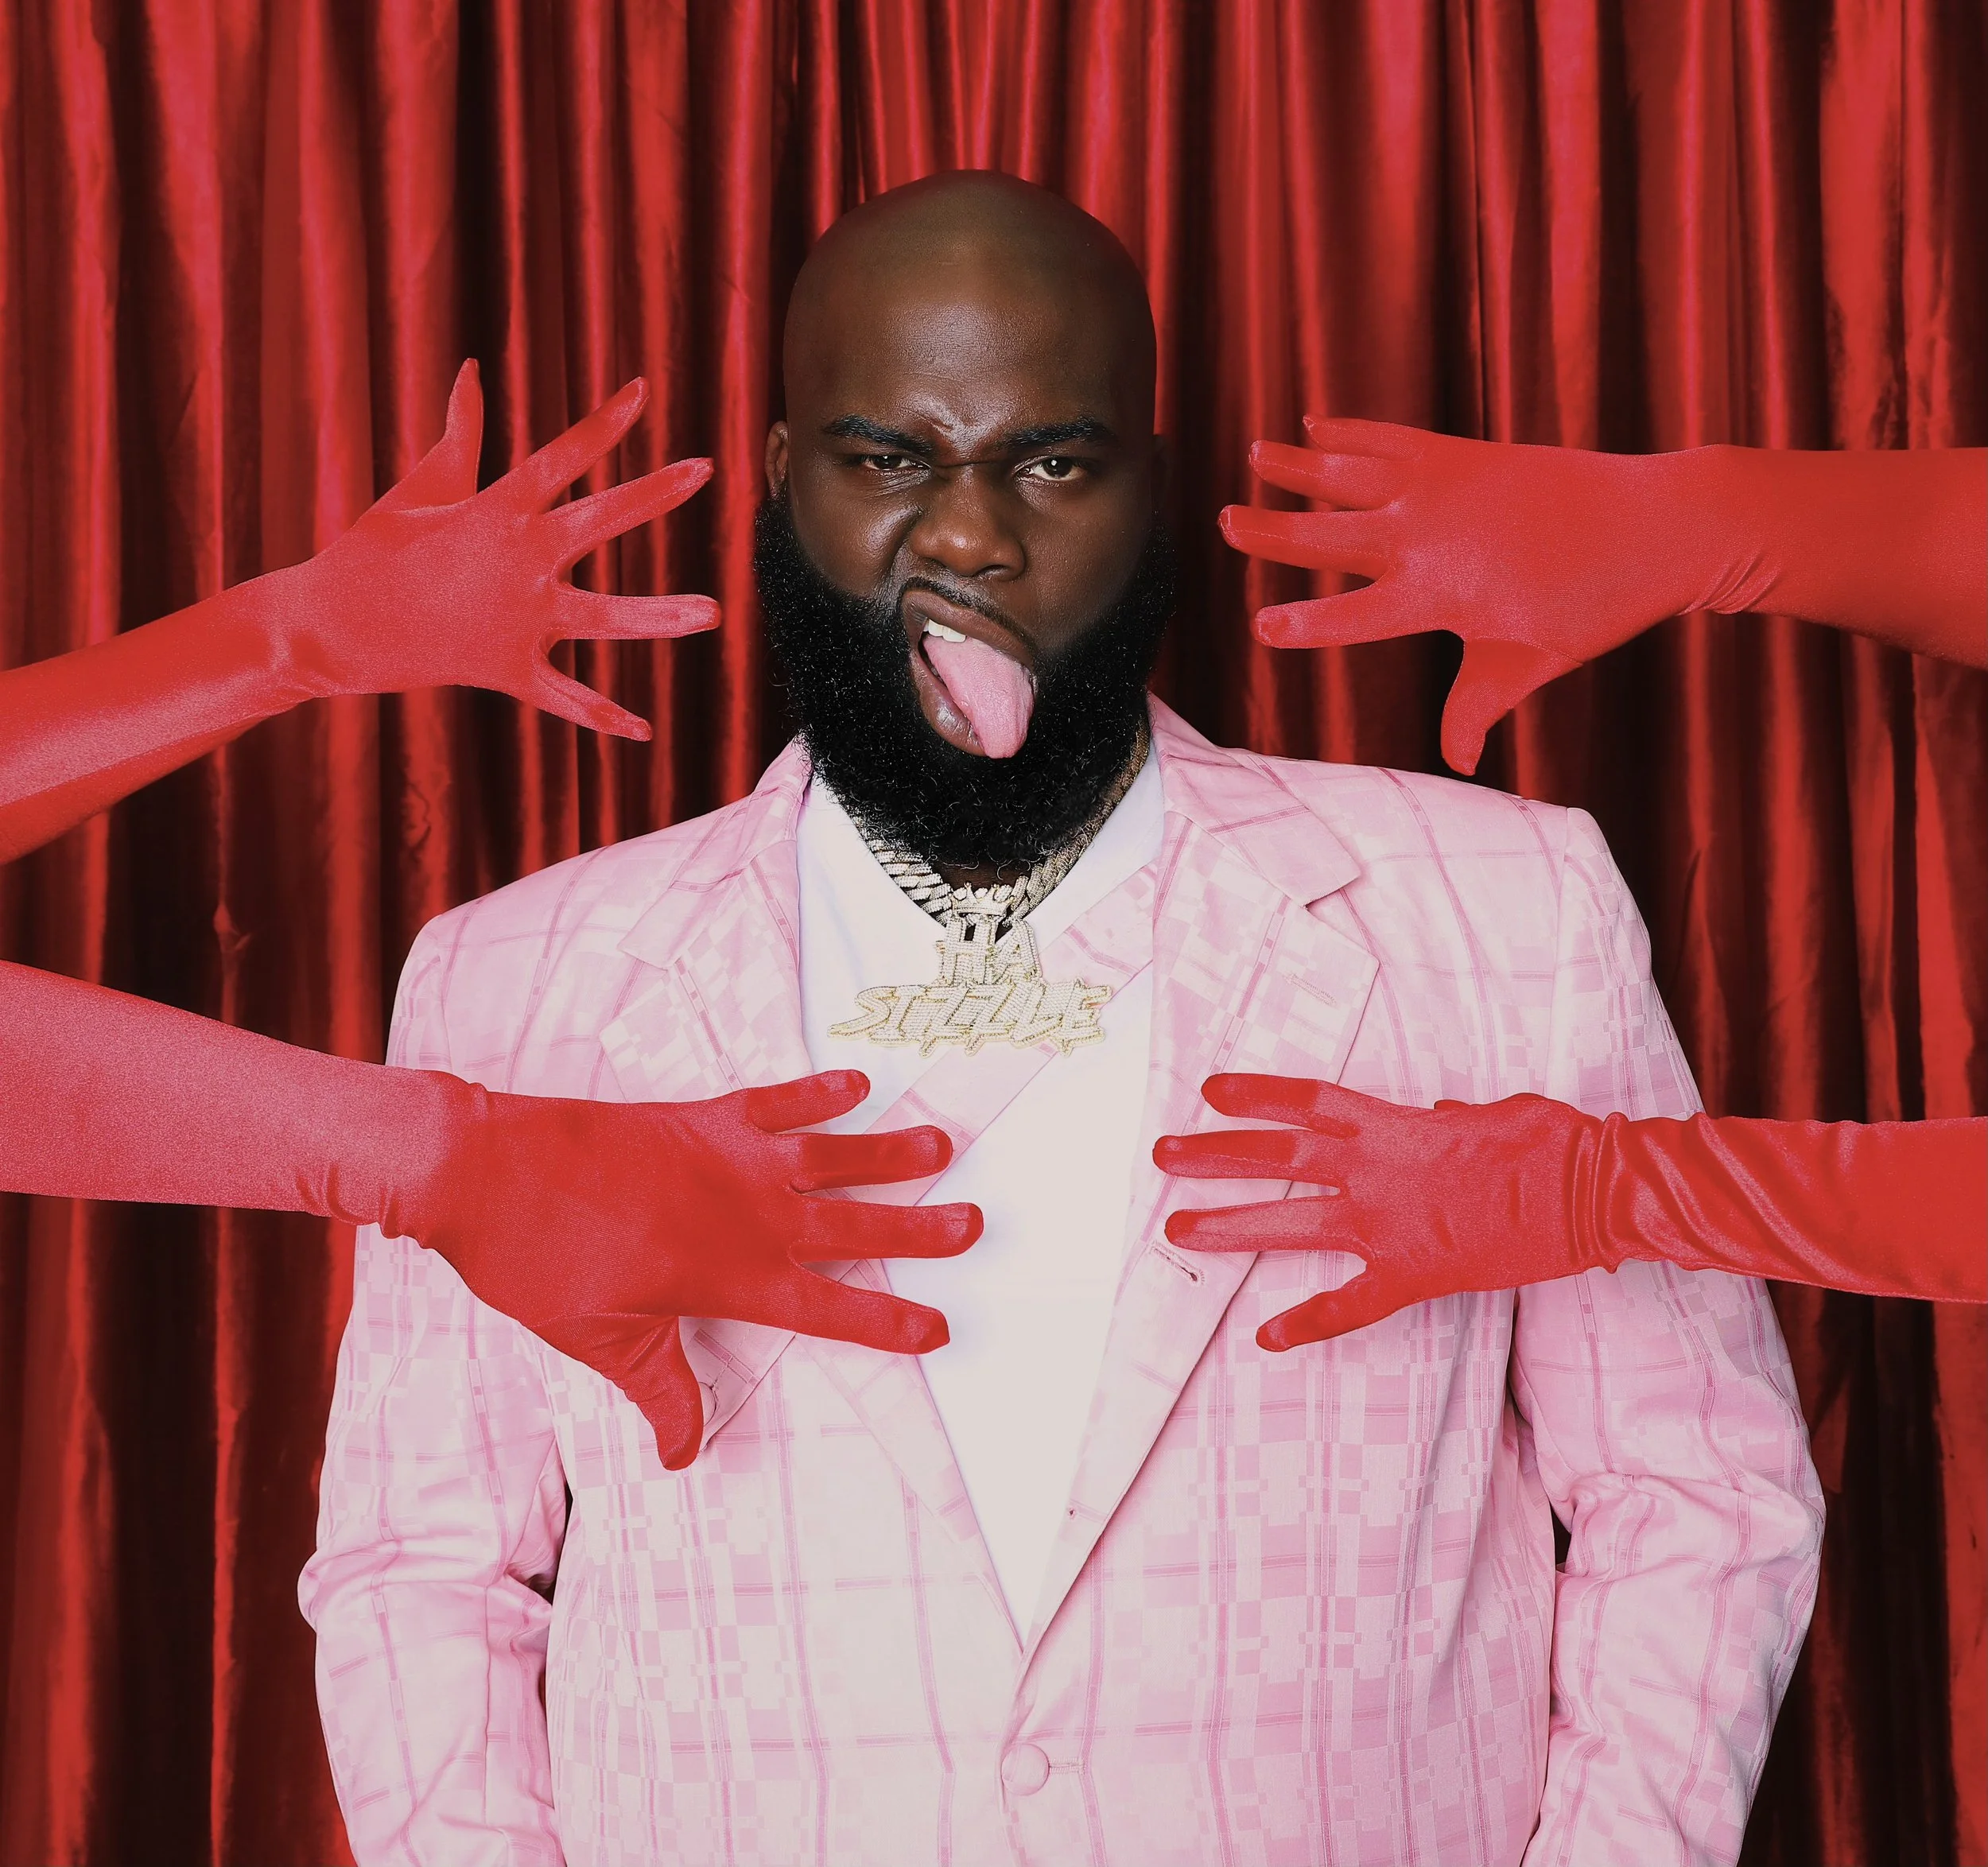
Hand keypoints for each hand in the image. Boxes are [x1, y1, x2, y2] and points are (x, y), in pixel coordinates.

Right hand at [276, 359, 718, 736]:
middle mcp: (516, 562)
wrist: (334, 627)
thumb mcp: (420, 487)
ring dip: (658, 617)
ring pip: (602, 619)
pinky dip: (603, 718)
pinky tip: (646, 732)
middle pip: (597, 521)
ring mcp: (517, 620)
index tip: (643, 391)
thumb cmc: (374, 548)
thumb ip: (460, 432)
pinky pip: (565, 699)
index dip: (604, 422)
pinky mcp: (509, 670)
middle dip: (652, 495)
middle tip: (703, 471)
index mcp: (494, 510)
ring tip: (713, 613)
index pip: (561, 457)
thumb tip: (470, 371)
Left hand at [405, 1070, 980, 1467]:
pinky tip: (854, 1082)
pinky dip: (818, 1091)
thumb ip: (659, 1389)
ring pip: (833, 1157)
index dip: (889, 1324)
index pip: (828, 1310)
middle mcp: (746, 1215)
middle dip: (918, 1231)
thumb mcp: (601, 1341)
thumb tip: (686, 1452)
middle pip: (853, 1228)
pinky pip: (777, 1101)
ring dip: (890, 1153)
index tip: (938, 1329)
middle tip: (974, 1224)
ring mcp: (730, 1159)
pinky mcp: (701, 1117)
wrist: (488, 1172)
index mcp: (728, 1277)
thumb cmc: (538, 1262)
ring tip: (943, 1144)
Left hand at [1154, 1074, 1593, 1346]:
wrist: (1589, 1192)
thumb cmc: (1548, 1142)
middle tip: (1163, 1156)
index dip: (1255, 1095)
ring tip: (1178, 1229)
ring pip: (1290, 1224)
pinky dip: (1308, 1322)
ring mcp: (1387, 1226)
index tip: (1210, 1092)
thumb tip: (1430, 1120)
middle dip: (1214, 1155)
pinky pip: (1349, 1305)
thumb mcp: (1488, 1114)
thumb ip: (1444, 1122)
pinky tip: (1266, 1337)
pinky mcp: (1412, 1274)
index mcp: (1392, 1125)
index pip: (1305, 1100)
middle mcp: (1375, 1171)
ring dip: (1230, 1226)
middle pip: (1276, 1158)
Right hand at [1220, 419, 1708, 773]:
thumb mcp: (1530, 665)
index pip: (1352, 617)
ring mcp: (1442, 486)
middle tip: (1226, 521)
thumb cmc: (1593, 604)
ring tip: (1256, 455)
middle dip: (1273, 530)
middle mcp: (1428, 537)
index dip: (1303, 624)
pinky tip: (1315, 422)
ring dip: (1298, 465)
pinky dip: (1350, 430)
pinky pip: (1389, 438)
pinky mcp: (1461, 452)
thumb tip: (1457, 763)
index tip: (1262, 626)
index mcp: (1440, 597)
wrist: (1656, 526)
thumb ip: (1480, 709)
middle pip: (1330, 535)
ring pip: (1349, 474)